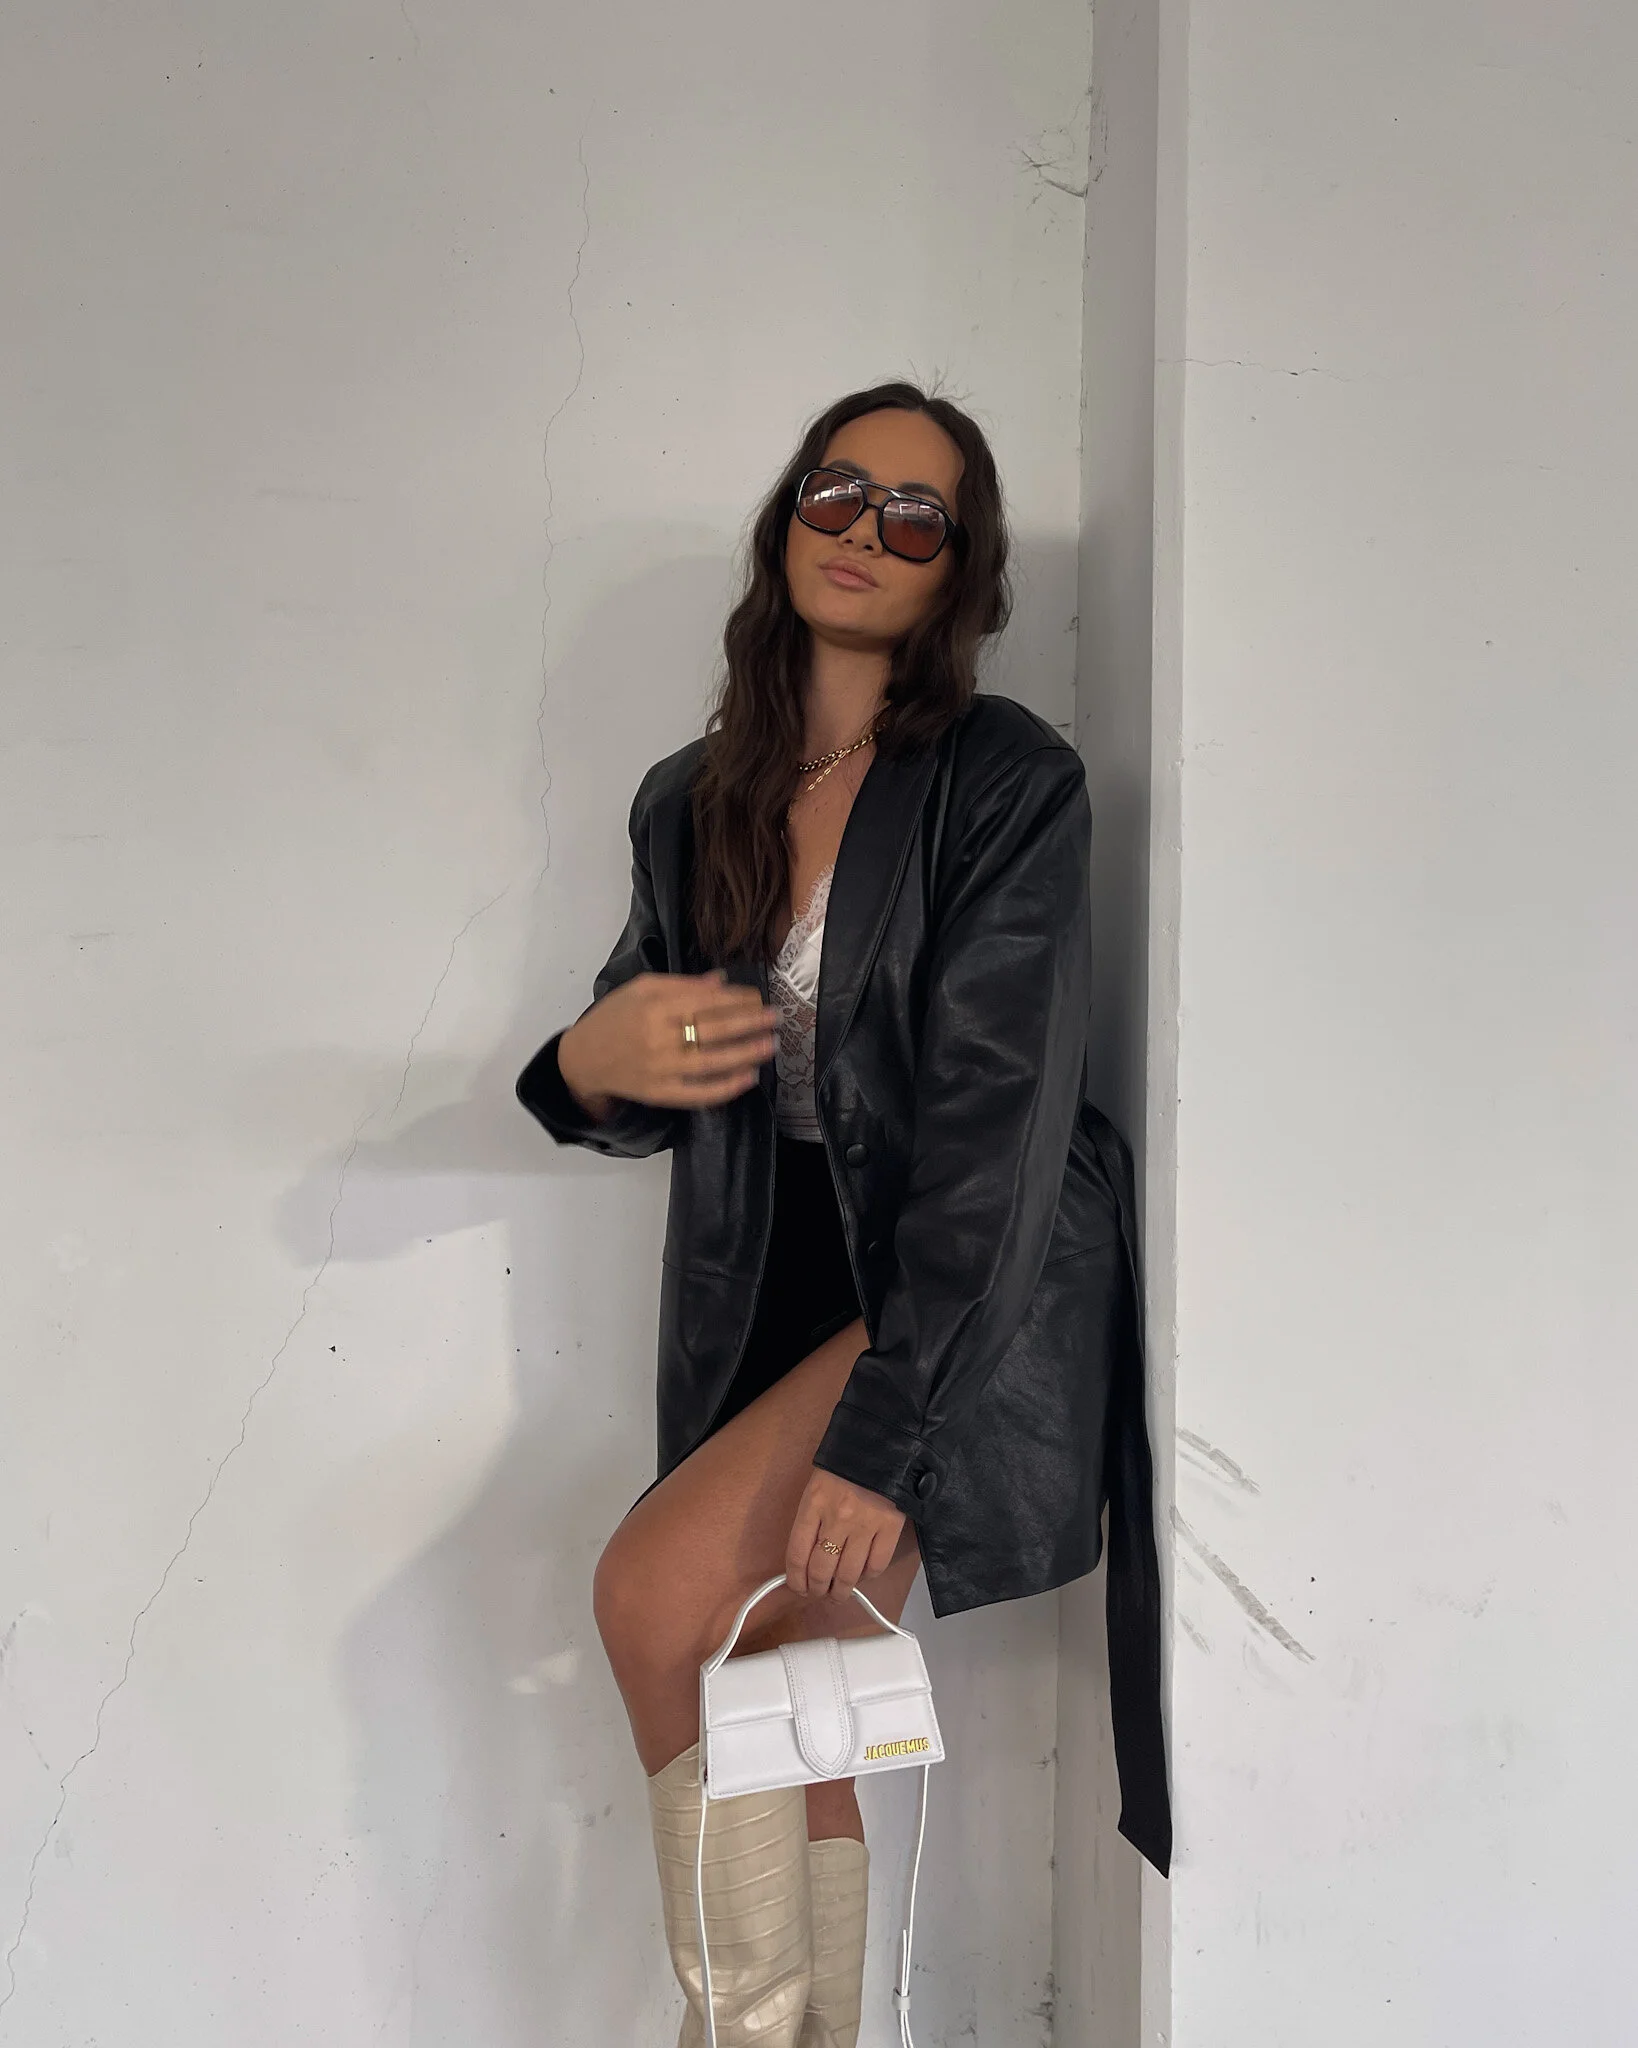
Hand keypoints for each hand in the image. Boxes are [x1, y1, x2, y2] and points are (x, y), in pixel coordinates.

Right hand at [558, 969, 778, 1116]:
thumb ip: (682, 984)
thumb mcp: (641, 989)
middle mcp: (658, 1037)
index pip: (704, 1001)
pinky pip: (699, 1093)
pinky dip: (726, 1087)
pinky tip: (748, 1078)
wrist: (585, 1058)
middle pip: (712, 1029)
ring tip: (771, 1045)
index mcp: (653, 1006)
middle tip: (775, 1019)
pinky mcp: (661, 1094)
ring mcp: (661, 1068)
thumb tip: (721, 981)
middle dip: (749, 1023)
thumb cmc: (615, 1017)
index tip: (757, 997)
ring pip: (711, 1061)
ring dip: (746, 1054)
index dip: (735, 999)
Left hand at [786, 1468, 906, 1601]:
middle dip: (817, 1589)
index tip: (797, 1587)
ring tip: (838, 1594)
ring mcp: (865, 1524)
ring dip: (841, 1591)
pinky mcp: (890, 1528)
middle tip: (818, 1593)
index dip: (794, 1579)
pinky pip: (876, 1565)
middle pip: (820, 1569)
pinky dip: (867, 1576)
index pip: (796, 1553)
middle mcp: (837, 1517)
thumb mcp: (818, 1486)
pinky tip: (862, 1575)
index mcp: (814, 1504)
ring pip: (848, 1574)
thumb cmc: (846, 1465)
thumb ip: (811, 1519)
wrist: (883, 1444)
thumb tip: (806, 1556)